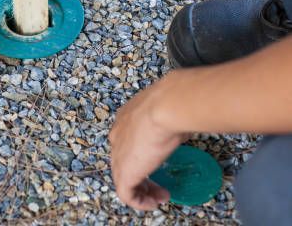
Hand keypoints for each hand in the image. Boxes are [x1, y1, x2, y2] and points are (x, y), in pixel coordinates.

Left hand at [109, 71, 187, 209]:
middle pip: (123, 161)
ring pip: (124, 179)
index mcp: (127, 118)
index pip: (127, 141)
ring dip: (143, 191)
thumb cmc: (174, 103)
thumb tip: (187, 122)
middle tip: (161, 184)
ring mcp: (118, 154)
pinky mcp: (125, 172)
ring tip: (160, 196)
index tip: (159, 162)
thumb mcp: (172, 110)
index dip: (142, 154)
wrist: (168, 106)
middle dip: (142, 175)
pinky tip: (155, 202)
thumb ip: (172, 119)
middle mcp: (118, 135)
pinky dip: (140, 202)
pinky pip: (127, 194)